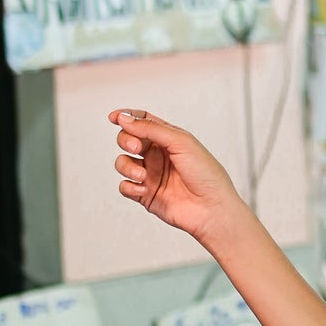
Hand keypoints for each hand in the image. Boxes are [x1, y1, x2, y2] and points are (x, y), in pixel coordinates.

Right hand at [108, 110, 242, 247]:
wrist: (212, 208)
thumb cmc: (206, 174)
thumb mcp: (181, 142)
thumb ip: (150, 129)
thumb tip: (124, 118)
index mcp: (169, 138)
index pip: (143, 121)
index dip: (127, 116)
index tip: (113, 117)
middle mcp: (158, 155)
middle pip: (128, 139)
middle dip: (126, 140)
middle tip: (136, 148)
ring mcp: (151, 175)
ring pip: (123, 162)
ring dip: (126, 166)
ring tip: (142, 175)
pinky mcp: (146, 194)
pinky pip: (125, 186)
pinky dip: (129, 186)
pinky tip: (143, 188)